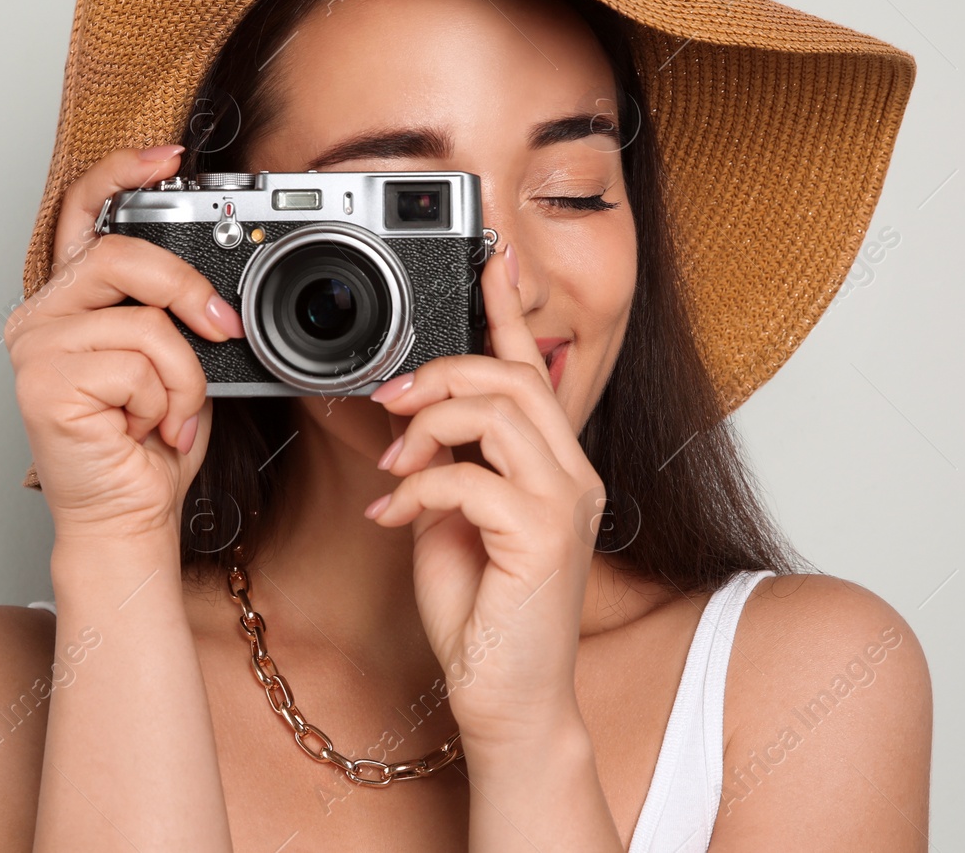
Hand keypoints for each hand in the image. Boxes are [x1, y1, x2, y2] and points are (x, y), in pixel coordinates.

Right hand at [4, 145, 245, 541]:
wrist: (129, 516)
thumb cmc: (149, 442)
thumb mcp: (175, 358)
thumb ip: (176, 309)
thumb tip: (220, 282)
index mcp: (72, 299)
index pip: (86, 212)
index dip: (124, 173)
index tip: (170, 157)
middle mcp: (43, 315)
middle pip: (123, 254)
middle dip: (189, 291)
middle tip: (222, 328)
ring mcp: (36, 347)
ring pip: (144, 320)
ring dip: (183, 375)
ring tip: (171, 411)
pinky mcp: (43, 383)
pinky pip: (138, 365)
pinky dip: (166, 401)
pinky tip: (148, 430)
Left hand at [366, 243, 602, 745]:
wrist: (507, 700)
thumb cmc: (483, 616)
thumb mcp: (452, 520)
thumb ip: (445, 465)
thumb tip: (410, 422)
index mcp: (555, 467)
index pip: (535, 371)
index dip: (507, 313)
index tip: (486, 263)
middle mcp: (572, 476)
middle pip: (513, 378)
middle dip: (442, 373)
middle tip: (393, 399)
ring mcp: (564, 505)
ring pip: (498, 412)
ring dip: (428, 425)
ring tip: (394, 464)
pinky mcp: (542, 538)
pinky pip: (470, 477)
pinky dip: (419, 487)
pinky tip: (394, 514)